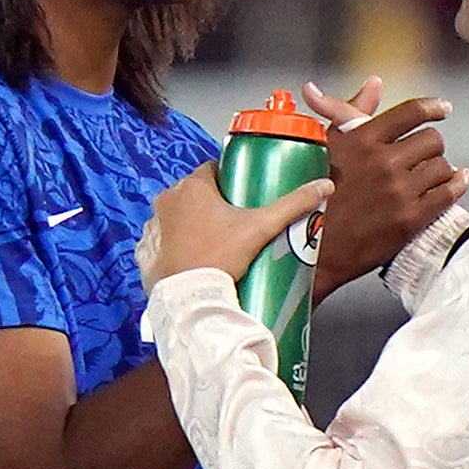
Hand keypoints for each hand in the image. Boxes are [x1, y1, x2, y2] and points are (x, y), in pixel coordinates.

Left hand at [142, 160, 328, 291]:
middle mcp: (166, 200)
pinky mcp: (145, 250)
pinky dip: (175, 242)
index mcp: (192, 186)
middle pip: (196, 192)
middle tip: (237, 217)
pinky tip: (193, 252)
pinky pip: (162, 238)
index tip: (244, 191)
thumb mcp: (261, 227)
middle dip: (214, 201)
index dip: (230, 178)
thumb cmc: (220, 258)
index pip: (213, 169)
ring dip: (193, 221)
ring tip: (217, 237)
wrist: (190, 299)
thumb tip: (324, 186)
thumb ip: (293, 204)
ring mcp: (152, 225)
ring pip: (178, 214)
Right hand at [299, 74, 468, 297]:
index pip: (412, 112)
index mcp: (362, 141)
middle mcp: (383, 163)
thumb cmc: (311, 198)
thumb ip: (351, 113)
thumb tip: (373, 84)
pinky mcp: (409, 220)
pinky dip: (457, 185)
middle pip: (432, 140)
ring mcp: (399, 193)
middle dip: (430, 146)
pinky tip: (457, 181)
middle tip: (423, 155)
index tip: (442, 110)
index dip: (433, 107)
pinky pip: (447, 193)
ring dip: (439, 169)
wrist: (309, 252)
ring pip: (442, 166)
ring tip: (428, 175)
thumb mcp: (324, 148)